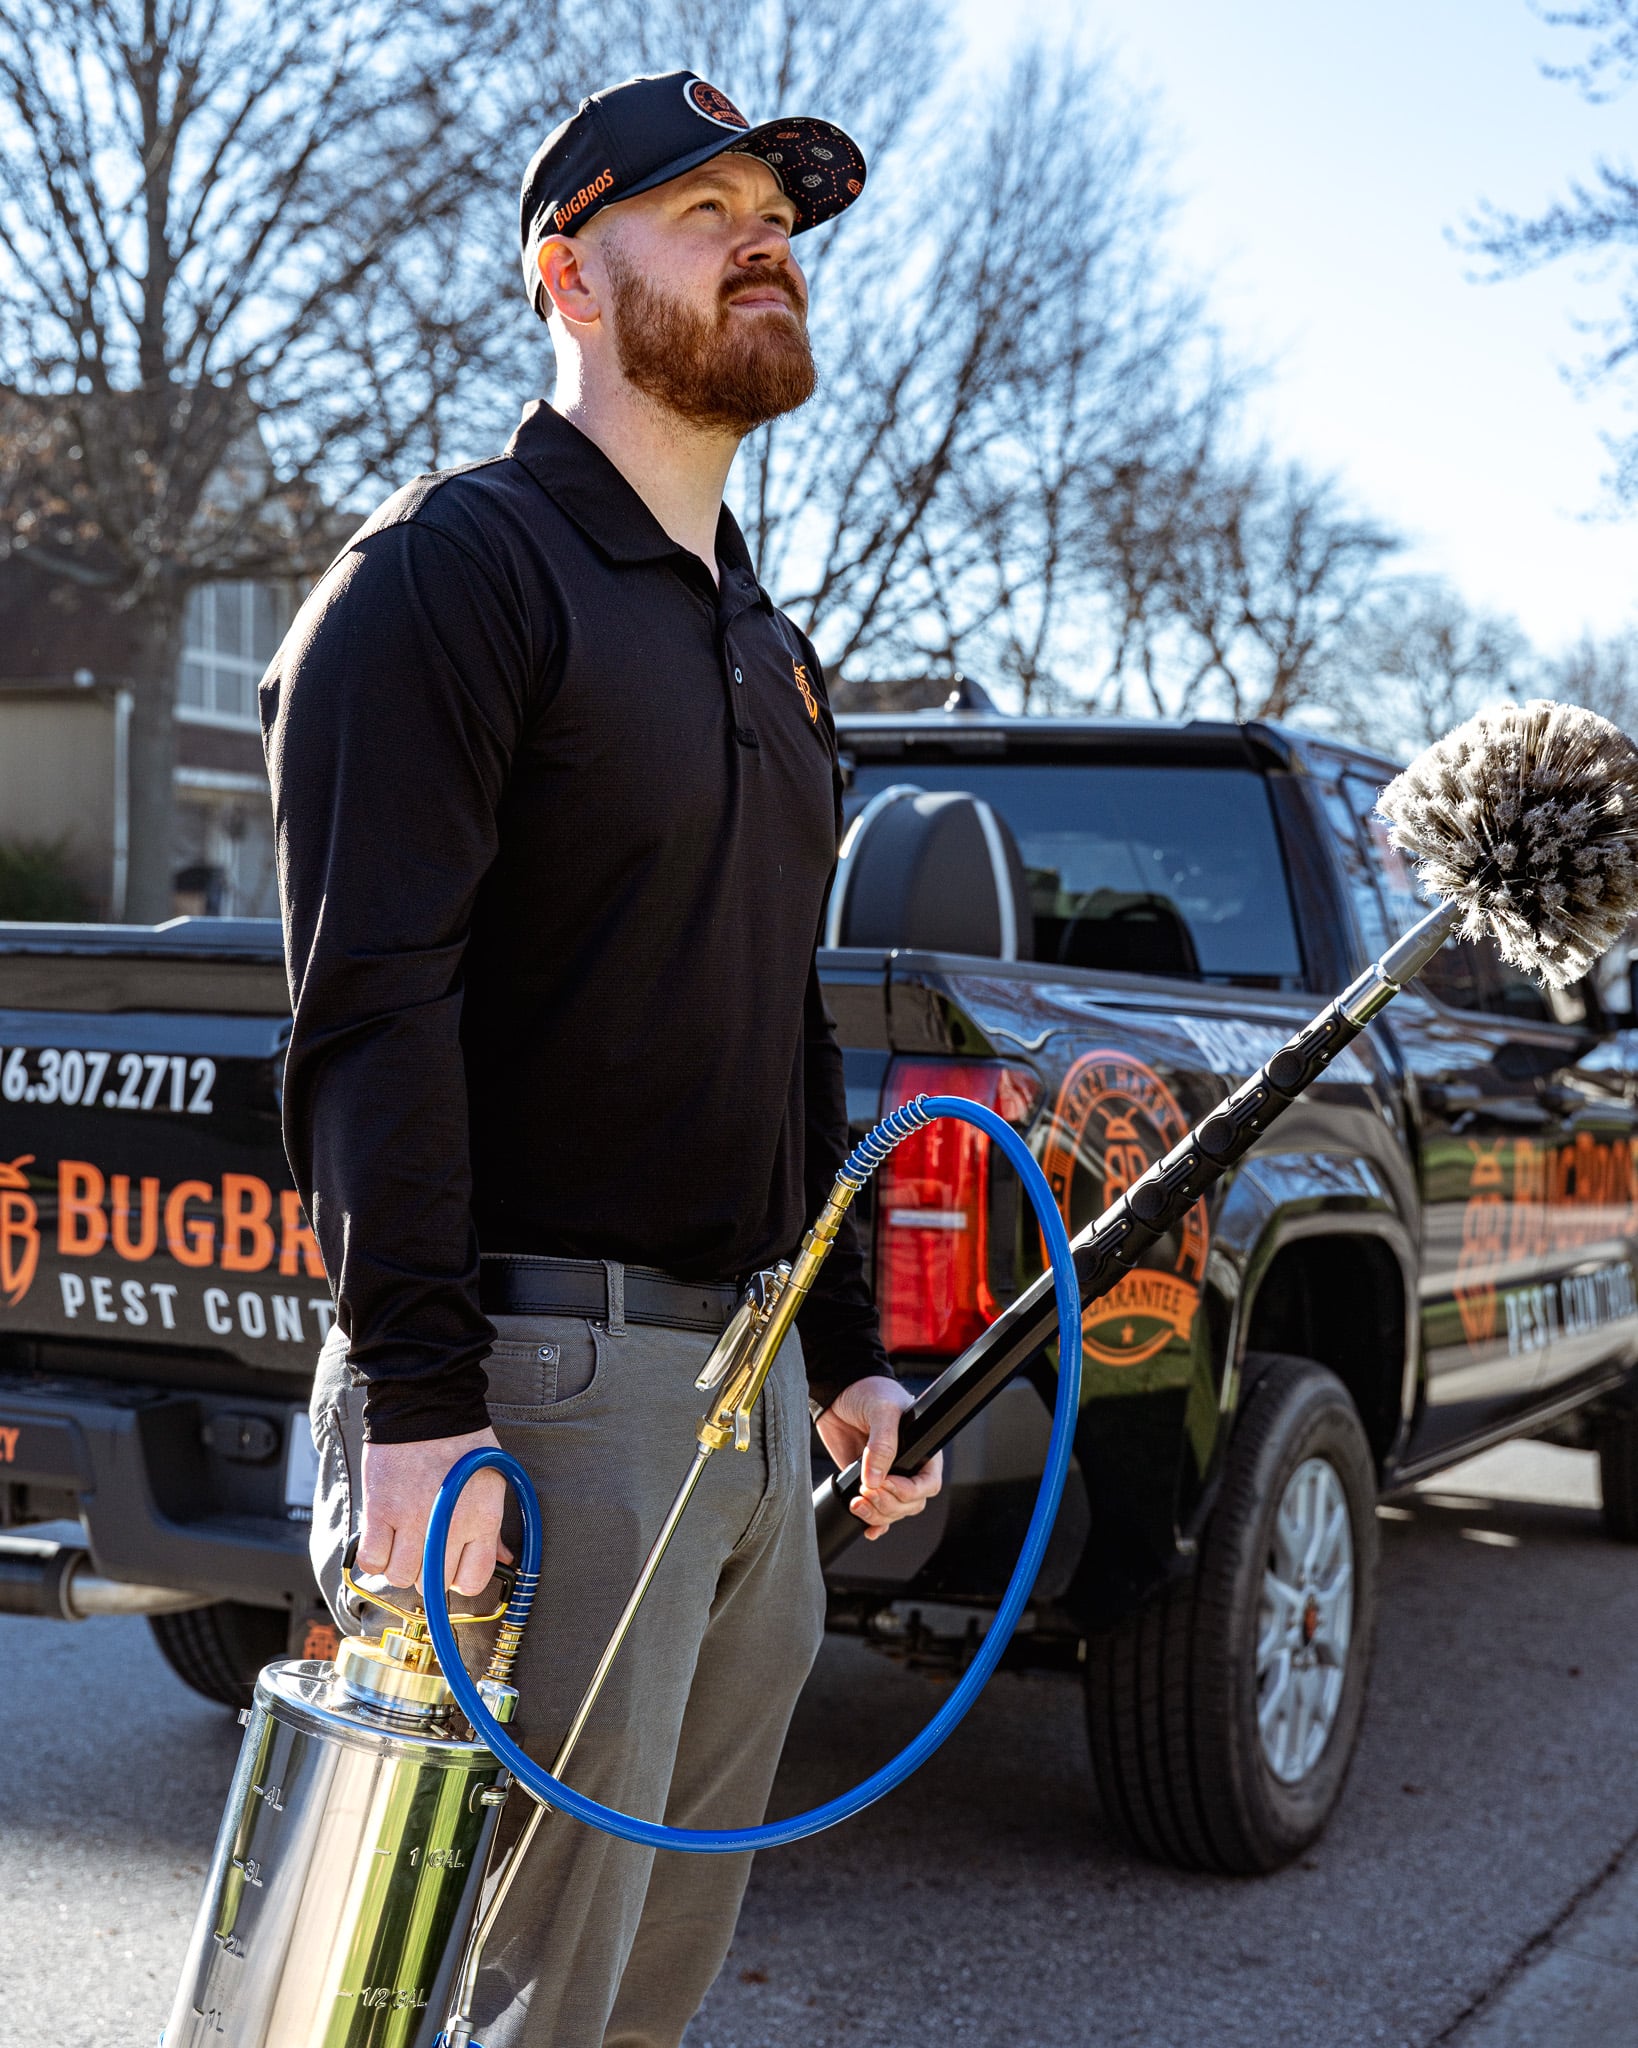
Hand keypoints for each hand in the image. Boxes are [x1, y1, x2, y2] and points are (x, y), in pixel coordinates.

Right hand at [357, 1425, 510, 1595]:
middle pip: (433, 1583)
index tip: (452, 1566)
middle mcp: (449, 1525)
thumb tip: (505, 1557)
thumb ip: (494, 1527)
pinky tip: (384, 1540)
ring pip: (401, 1577)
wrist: (428, 1404)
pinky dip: (376, 1557)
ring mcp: (412, 1519)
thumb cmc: (464, 1441)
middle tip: (426, 1547)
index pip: (473, 1580)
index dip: (460, 1578)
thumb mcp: (493, 1479)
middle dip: (429, 1571)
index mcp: (482, 1518)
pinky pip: (372, 1560)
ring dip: (401, 1565)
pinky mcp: (380, 1510)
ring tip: (404, 1542)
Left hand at [814, 1376, 942, 1541]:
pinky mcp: (865, 1482)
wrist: (838, 1390)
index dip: (909, 1491)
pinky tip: (866, 1527)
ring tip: (857, 1502)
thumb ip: (882, 1445)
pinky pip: (876, 1512)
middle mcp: (906, 1466)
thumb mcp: (882, 1411)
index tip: (886, 1484)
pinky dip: (872, 1522)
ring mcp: (886, 1476)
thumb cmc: (869, 1390)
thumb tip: (875, 1479)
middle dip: (889, 1504)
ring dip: (877, 1514)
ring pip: (892, 1511)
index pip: (928, 1483)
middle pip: (910, 1504)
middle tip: (867, 1490)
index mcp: (922, 1449)